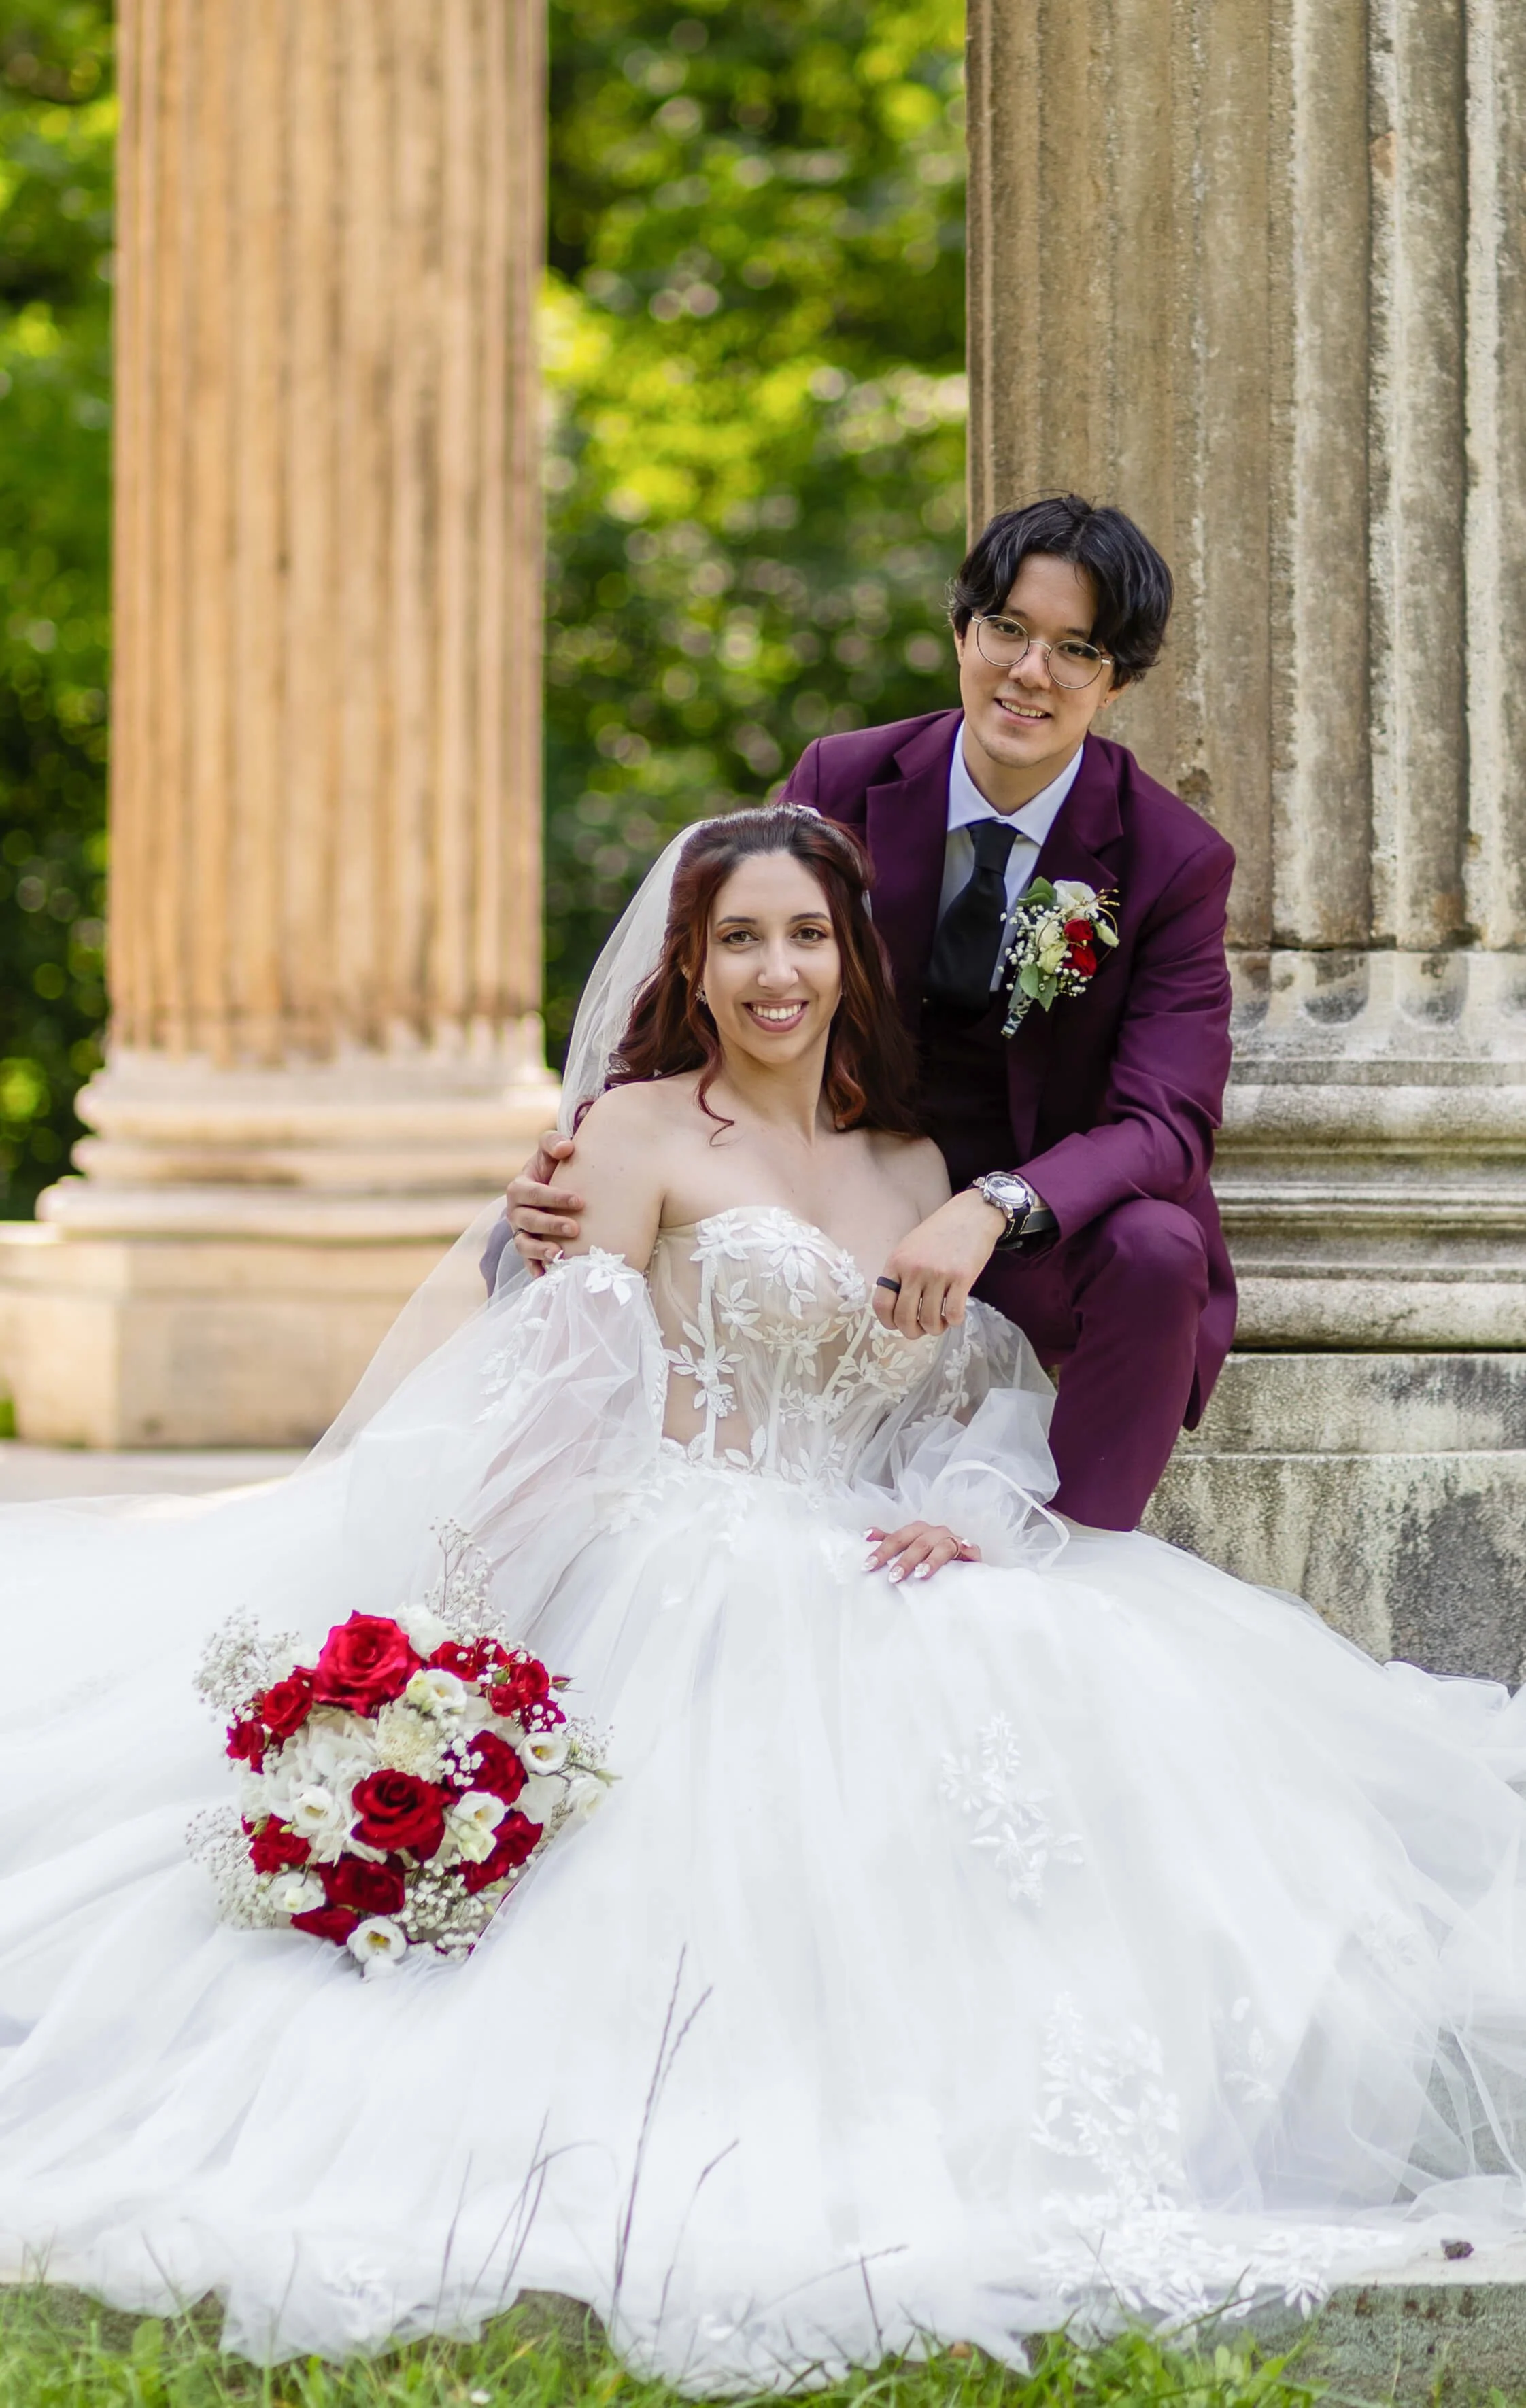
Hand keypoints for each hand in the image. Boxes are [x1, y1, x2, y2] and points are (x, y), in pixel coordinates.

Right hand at [508, 1130, 584, 1273]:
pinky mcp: (527, 1250)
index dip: (553, 1197)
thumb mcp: (551, 1152)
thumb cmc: (554, 1168)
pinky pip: (527, 1262)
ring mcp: (520, 1232)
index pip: (531, 1192)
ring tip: (561, 1255)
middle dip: (550, 1225)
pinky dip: (535, 1269)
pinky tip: (548, 1276)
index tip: (579, 1201)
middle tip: (575, 1228)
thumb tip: (567, 1148)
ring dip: (541, 1251)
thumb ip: (554, 1143)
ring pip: (523, 1244)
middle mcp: (515, 1212)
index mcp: (519, 1187)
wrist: (554, 1187)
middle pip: (528, 1220)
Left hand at [864, 1522, 980, 1581]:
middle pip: (917, 1543)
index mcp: (917, 1530)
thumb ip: (889, 1540)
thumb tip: (866, 1535)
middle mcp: (934, 1532)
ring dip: (931, 1560)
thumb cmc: (930, 1554)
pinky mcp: (970, 1550)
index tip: (868, 1566)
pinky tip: (965, 1548)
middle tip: (892, 1577)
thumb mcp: (908, 1547)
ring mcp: (952, 1539)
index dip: (882, 1551)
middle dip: (904, 1560)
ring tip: (920, 1574)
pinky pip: (970, 1548)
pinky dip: (968, 1547)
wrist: (961, 1560)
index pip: (896, 1538)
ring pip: (941, 1547)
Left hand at [873, 1190, 1007, 1337]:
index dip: (888, 1322)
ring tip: (940, 1322)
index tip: (896, 1325)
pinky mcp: (962, 1277)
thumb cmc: (939, 1233)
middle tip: (921, 1329)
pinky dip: (954, 1321)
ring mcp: (938, 1274)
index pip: (881, 1303)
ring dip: (935, 1328)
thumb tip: (894, 1308)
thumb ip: (900, 1274)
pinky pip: (954, 1314)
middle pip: (904, 1317)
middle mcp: (915, 1269)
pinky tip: (955, 1314)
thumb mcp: (909, 1248)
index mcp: (897, 1262)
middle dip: (912, 1332)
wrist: (971, 1215)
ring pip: (930, 1321)